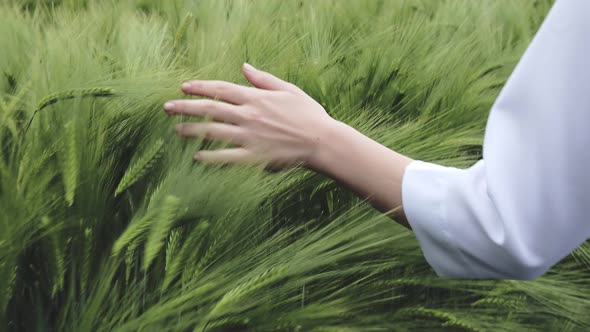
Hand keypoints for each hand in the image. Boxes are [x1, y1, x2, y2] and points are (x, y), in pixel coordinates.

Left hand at [164, 63, 336, 168]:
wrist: (322, 142)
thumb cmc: (309, 115)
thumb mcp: (288, 90)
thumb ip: (263, 79)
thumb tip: (244, 66)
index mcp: (256, 98)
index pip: (221, 89)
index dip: (200, 87)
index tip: (183, 87)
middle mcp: (248, 116)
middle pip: (210, 109)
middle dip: (185, 107)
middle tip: (167, 108)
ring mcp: (249, 137)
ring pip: (213, 132)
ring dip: (191, 131)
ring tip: (176, 130)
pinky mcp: (254, 157)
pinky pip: (226, 157)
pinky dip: (210, 157)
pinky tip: (196, 156)